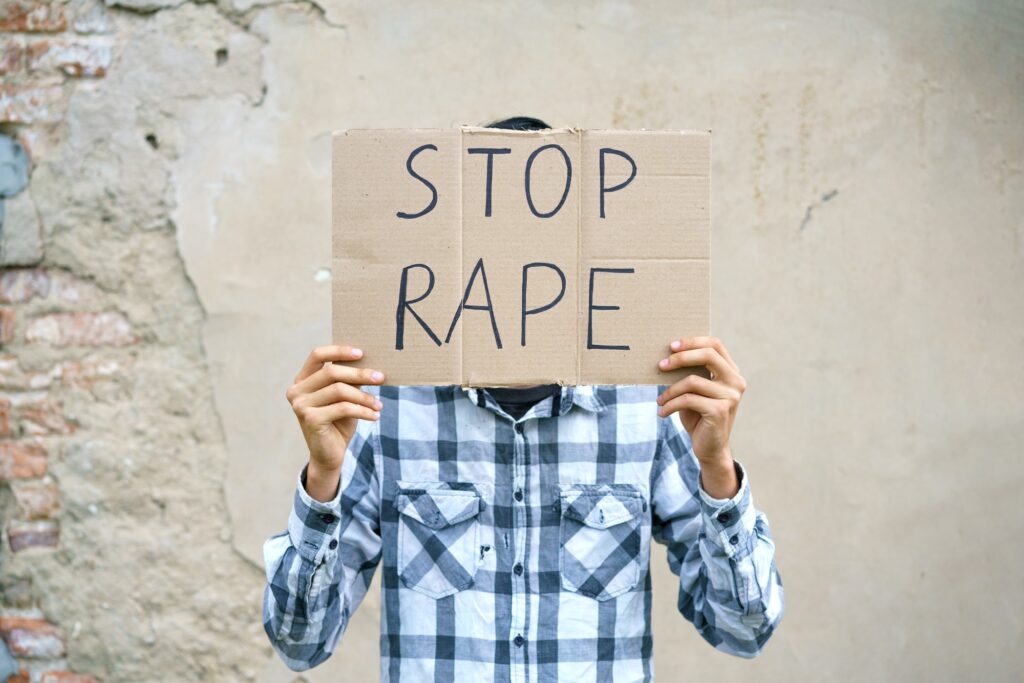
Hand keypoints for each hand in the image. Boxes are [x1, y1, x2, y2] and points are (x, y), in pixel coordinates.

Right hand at [286, 345, 384, 500]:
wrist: (329, 455)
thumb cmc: (338, 422)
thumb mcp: (345, 397)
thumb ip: (349, 380)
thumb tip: (371, 365)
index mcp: (302, 379)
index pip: (317, 355)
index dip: (339, 351)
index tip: (361, 353)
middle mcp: (297, 390)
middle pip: (331, 372)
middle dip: (360, 374)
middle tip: (381, 378)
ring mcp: (300, 405)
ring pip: (339, 390)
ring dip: (364, 396)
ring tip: (379, 405)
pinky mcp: (310, 419)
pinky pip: (343, 408)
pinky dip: (363, 410)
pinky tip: (375, 416)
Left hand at [656, 337, 745, 496]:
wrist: (709, 447)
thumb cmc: (698, 415)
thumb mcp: (695, 390)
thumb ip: (690, 371)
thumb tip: (666, 354)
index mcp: (732, 372)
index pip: (715, 345)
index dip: (693, 341)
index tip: (671, 346)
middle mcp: (736, 381)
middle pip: (707, 356)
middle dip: (680, 358)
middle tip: (660, 365)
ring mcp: (731, 396)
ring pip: (692, 381)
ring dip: (670, 391)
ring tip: (660, 400)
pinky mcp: (720, 411)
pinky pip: (688, 400)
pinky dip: (671, 404)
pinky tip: (662, 412)